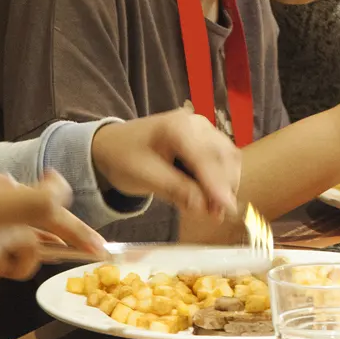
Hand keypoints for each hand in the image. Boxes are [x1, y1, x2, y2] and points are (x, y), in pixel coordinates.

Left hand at [91, 110, 241, 217]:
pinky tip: (212, 195)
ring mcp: (202, 128)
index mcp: (176, 128)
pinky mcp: (204, 137)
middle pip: (223, 155)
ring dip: (226, 182)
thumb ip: (176, 190)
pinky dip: (221, 176)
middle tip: (218, 215)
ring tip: (216, 209)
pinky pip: (222, 156)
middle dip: (224, 187)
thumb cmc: (124, 158)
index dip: (217, 185)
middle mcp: (195, 123)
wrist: (111, 144)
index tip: (227, 209)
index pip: (205, 159)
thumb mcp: (145, 177)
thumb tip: (205, 207)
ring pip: (228, 156)